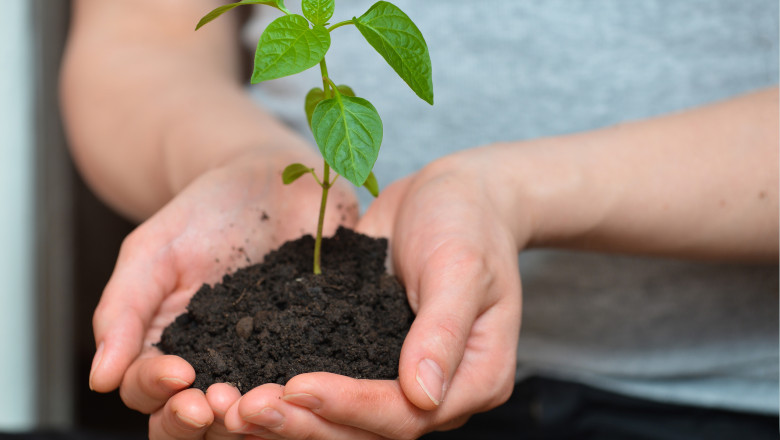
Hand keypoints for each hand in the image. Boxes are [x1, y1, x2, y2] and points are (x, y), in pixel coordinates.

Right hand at [88, 152, 356, 438]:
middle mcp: (216, 365)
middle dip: (204, 419)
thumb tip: (98, 378)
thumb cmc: (205, 211)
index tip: (181, 375)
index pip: (148, 392)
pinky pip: (309, 382)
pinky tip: (310, 386)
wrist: (271, 178)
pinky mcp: (314, 347)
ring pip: (252, 413)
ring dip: (253, 417)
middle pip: (198, 419)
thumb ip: (124, 310)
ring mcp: (267, 361)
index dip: (158, 391)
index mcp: (168, 348)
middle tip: (222, 404)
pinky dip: (305, 393)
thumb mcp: (154, 250)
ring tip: (262, 402)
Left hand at [221, 149, 522, 438]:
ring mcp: (399, 376)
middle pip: (367, 429)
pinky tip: (244, 386)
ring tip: (233, 408)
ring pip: (341, 417)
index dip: (351, 407)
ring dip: (289, 416)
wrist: (454, 193)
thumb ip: (444, 330)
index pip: (407, 413)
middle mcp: (436, 391)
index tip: (298, 386)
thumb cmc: (470, 223)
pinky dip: (289, 390)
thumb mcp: (462, 268)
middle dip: (306, 421)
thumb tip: (423, 394)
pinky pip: (330, 381)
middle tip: (246, 409)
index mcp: (474, 379)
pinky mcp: (368, 354)